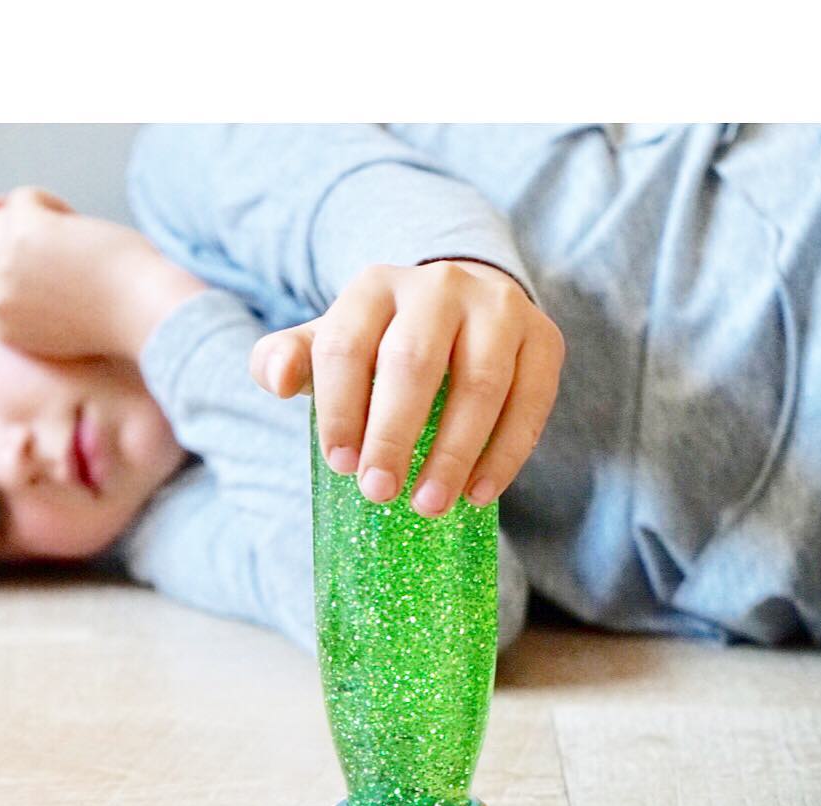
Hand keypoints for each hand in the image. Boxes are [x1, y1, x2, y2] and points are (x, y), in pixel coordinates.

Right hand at [0, 187, 203, 357]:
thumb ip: (12, 280)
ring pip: (5, 218)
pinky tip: (82, 231)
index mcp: (1, 327)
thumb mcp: (52, 312)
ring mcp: (7, 265)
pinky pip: (25, 197)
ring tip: (82, 253)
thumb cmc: (118, 315)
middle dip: (22, 240)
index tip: (29, 265)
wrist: (152, 317)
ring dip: (45, 223)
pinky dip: (56, 206)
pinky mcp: (25, 233)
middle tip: (70, 260)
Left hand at [249, 260, 564, 516]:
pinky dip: (505, 454)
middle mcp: (440, 286)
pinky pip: (530, 402)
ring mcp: (499, 309)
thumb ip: (291, 359)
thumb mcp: (334, 343)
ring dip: (454, 453)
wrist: (466, 307)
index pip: (347, 345)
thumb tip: (276, 377)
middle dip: (394, 434)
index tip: (341, 465)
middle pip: (413, 361)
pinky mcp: (544, 340)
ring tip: (429, 505)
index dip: (341, 409)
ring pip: (480, 383)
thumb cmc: (386, 342)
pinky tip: (478, 494)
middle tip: (379, 492)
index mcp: (376, 287)